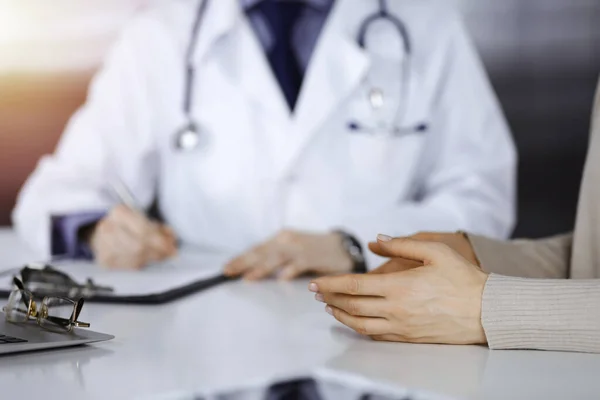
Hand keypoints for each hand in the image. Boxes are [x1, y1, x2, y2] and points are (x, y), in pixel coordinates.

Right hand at [88, 204, 177, 268]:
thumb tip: (171, 240)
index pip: (143, 230)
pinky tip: (145, 259)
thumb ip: (160, 228)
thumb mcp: (144, 218)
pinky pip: (129, 267)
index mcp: (120, 213)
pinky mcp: (104, 262)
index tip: (172, 248)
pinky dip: (141, 264)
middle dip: (157, 252)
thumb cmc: (128, 224)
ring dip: (151, 259)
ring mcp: (103, 246)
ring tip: (159, 255)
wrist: (101, 231)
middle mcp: (108, 228)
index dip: (160, 242)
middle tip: (169, 254)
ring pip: (135, 259)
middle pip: (139, 247)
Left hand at [223, 230, 352, 280]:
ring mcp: (300, 248)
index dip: (241, 258)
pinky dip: (290, 271)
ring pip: (277, 257)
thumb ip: (275, 259)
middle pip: (262, 252)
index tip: (225, 268)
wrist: (343, 247)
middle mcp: (287, 240)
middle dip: (244, 262)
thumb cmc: (313, 251)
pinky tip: (281, 279)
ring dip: (261, 268)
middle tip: (228, 272)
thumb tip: (252, 271)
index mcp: (280, 239)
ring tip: (247, 277)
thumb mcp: (291, 251)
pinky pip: (299, 264)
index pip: (257, 249)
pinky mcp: (313, 256)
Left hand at [309, 235, 488, 344]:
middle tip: (317, 293)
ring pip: (360, 324)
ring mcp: (401, 326)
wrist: (487, 311)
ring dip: (341, 315)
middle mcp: (396, 309)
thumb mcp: (434, 251)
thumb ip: (401, 244)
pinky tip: (355, 320)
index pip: (354, 285)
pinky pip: (376, 335)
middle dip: (330, 298)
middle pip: (352, 305)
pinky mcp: (409, 338)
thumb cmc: (463, 278)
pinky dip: (360, 328)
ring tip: (330, 307)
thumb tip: (375, 240)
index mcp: (399, 286)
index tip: (314, 283)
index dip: (331, 284)